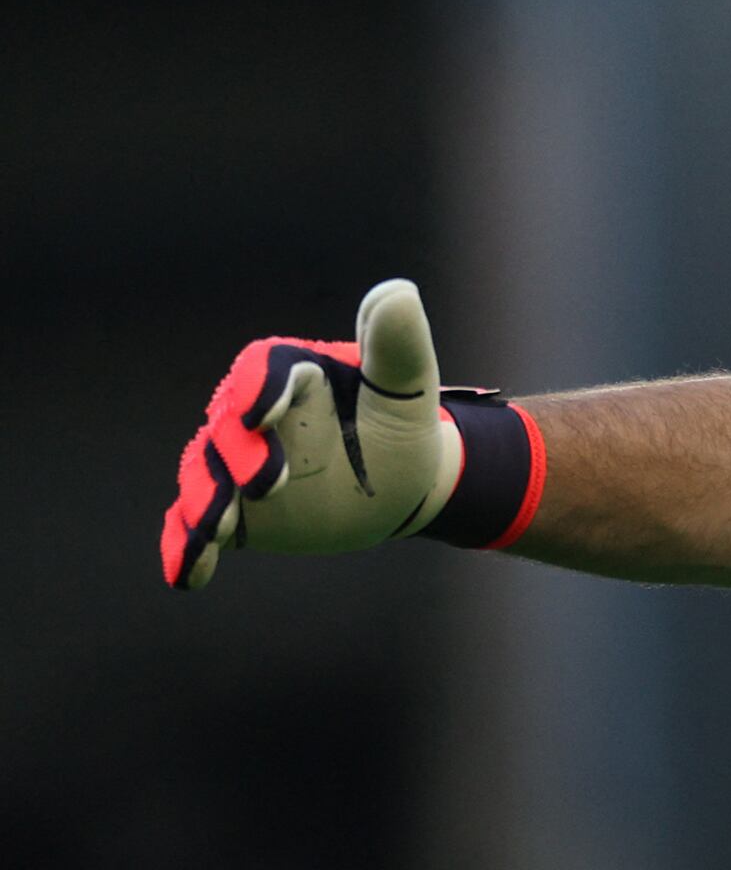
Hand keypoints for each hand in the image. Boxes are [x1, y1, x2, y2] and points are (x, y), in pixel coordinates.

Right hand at [162, 279, 461, 587]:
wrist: (399, 482)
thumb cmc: (401, 427)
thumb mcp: (408, 391)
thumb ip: (397, 347)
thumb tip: (396, 293)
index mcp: (287, 375)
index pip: (262, 373)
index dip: (259, 391)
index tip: (262, 412)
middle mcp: (250, 417)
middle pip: (228, 430)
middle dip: (239, 455)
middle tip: (267, 483)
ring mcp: (236, 466)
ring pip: (205, 479)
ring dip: (204, 503)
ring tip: (214, 528)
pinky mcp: (234, 510)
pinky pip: (199, 528)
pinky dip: (187, 550)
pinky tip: (184, 577)